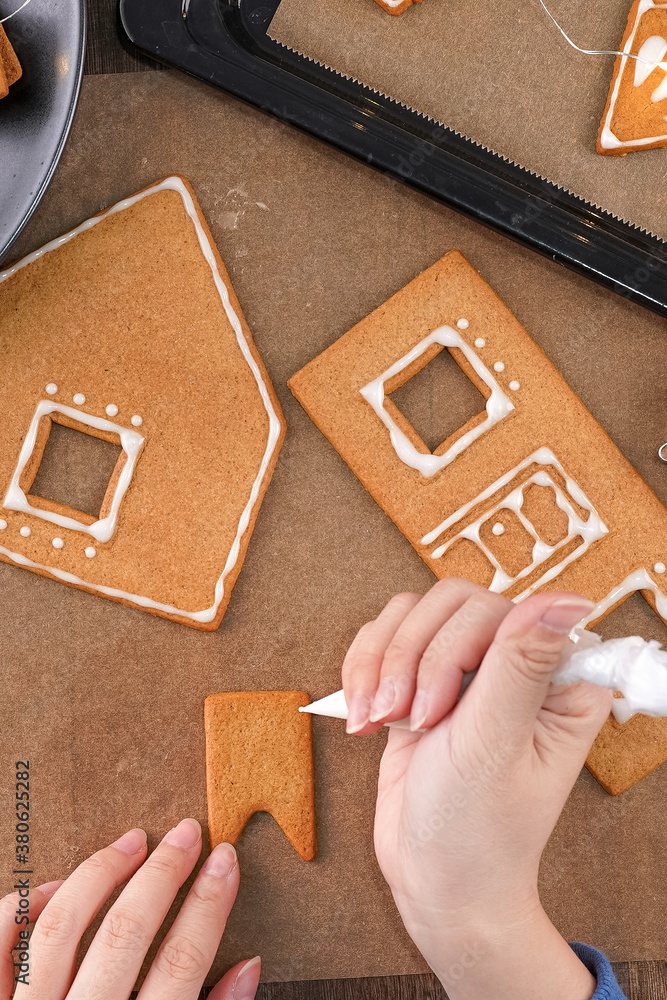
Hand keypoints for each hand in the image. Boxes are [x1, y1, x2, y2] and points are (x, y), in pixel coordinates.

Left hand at [1, 818, 259, 999]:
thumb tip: (250, 965)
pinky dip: (21, 908)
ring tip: (132, 841)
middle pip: (125, 935)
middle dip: (163, 874)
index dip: (209, 904)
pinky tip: (53, 886)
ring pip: (59, 928)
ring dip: (100, 873)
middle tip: (189, 833)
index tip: (226, 859)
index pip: (181, 963)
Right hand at [342, 578, 611, 999]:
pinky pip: (383, 637)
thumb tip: (564, 600)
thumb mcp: (495, 747)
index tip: (437, 711)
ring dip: (381, 664)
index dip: (457, 648)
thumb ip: (519, 667)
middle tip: (405, 718)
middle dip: (412, 660)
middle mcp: (518, 664)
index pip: (502, 609)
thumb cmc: (479, 830)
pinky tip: (364, 716)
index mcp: (558, 678)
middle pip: (450, 604)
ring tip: (376, 718)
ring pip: (411, 614)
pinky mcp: (422, 679)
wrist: (435, 880)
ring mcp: (467, 669)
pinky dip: (362, 669)